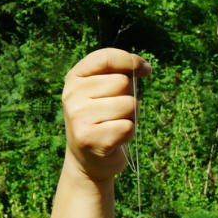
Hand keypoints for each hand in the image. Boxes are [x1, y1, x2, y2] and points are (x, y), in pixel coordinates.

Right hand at [62, 48, 148, 182]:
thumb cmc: (104, 120)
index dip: (130, 60)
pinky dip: (129, 134)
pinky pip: (128, 126)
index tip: (145, 69)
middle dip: (128, 97)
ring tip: (114, 126)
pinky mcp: (91, 139)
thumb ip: (122, 73)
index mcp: (75, 78)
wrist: (88, 160)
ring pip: (129, 104)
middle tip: (115, 113)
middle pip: (122, 82)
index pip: (106, 57)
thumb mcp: (107, 91)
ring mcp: (79, 117)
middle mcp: (72, 95)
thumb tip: (144, 67)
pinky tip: (115, 139)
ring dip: (130, 117)